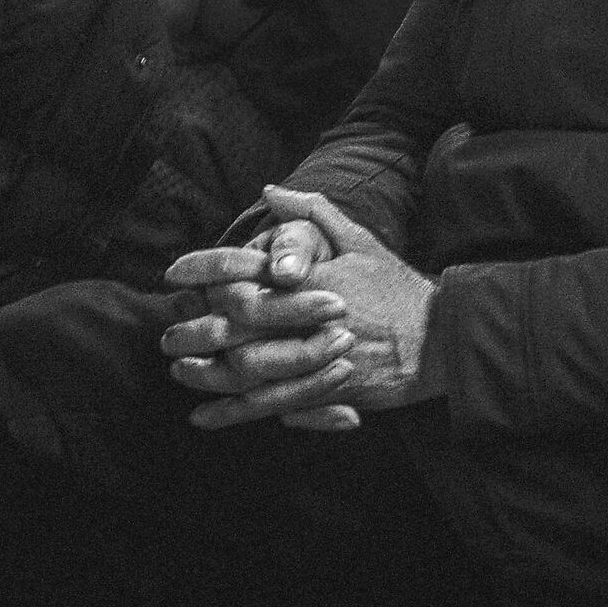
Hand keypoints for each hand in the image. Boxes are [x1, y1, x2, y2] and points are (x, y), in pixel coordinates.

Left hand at [159, 187, 438, 430]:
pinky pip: (271, 404)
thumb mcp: (359, 240)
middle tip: (167, 335)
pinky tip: (208, 416)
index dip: (202, 272)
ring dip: (207, 374)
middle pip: (235, 327)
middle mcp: (308, 318)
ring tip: (180, 372)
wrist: (440, 337)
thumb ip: (312, 213)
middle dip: (195, 331)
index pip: (242, 273)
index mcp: (310, 279)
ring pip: (247, 371)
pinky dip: (236, 413)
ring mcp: (317, 358)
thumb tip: (271, 189)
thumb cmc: (396, 287)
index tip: (174, 274)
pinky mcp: (326, 391)